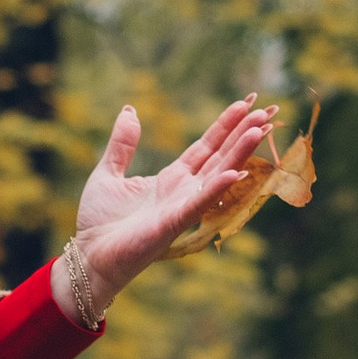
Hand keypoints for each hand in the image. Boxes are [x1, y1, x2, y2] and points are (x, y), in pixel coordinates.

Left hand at [65, 97, 278, 312]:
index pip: (206, 146)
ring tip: (259, 129)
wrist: (89, 256)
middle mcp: (184, 191)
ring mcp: (182, 207)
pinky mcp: (173, 223)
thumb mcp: (108, 173)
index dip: (226, 125)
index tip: (247, 102)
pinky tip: (234, 172)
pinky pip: (199, 203)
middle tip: (268, 109)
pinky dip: (216, 188)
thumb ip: (122, 144)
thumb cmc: (100, 221)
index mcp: (172, 178)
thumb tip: (130, 110)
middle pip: (220, 156)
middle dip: (243, 133)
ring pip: (218, 175)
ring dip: (239, 153)